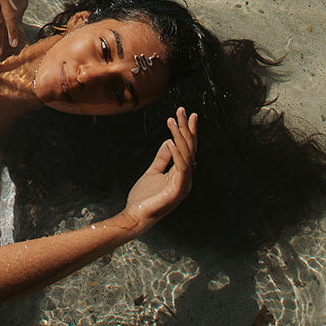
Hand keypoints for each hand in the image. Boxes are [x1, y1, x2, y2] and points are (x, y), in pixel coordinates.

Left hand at [120, 108, 198, 234]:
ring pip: (186, 155)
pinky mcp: (177, 191)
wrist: (135, 216)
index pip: (188, 149)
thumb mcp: (153, 172)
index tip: (187, 114)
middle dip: (186, 128)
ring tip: (172, 120)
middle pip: (190, 149)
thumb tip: (169, 141)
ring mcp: (183, 186)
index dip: (188, 131)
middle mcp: (185, 179)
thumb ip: (162, 158)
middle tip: (182, 110)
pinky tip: (170, 140)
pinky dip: (176, 153)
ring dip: (179, 136)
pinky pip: (180, 168)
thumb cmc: (144, 197)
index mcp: (181, 175)